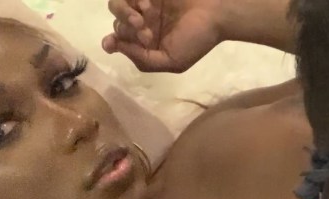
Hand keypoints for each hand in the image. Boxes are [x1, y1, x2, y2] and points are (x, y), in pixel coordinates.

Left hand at [103, 0, 293, 73]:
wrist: (217, 15)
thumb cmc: (197, 41)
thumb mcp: (172, 61)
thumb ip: (143, 60)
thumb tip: (116, 47)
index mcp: (147, 46)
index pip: (119, 44)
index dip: (113, 43)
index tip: (111, 42)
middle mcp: (143, 26)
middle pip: (117, 25)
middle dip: (127, 30)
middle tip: (147, 32)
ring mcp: (146, 7)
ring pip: (117, 7)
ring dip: (125, 13)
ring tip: (145, 14)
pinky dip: (134, 0)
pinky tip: (148, 4)